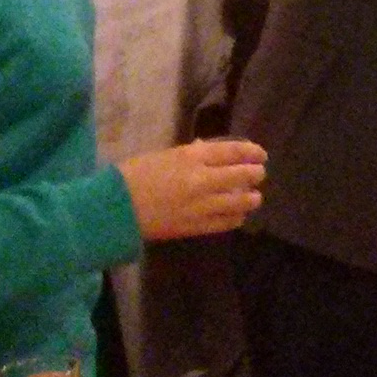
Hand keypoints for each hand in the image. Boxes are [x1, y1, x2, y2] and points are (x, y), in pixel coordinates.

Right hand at [122, 137, 264, 239]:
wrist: (115, 209)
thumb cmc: (133, 176)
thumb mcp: (163, 155)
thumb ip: (189, 153)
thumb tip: (208, 150)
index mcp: (192, 156)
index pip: (234, 151)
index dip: (252, 152)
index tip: (261, 155)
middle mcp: (203, 180)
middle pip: (243, 176)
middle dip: (255, 174)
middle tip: (259, 175)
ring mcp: (202, 205)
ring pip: (240, 202)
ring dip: (251, 198)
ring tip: (253, 197)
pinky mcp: (197, 227)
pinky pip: (226, 222)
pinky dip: (236, 218)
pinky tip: (238, 215)